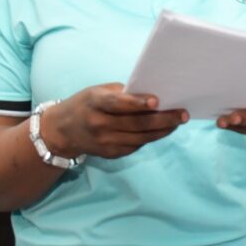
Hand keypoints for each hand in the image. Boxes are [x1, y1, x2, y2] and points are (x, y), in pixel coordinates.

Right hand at [40, 84, 187, 159]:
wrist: (62, 131)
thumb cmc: (86, 104)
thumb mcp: (98, 91)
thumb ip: (122, 94)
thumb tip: (152, 97)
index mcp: (95, 103)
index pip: (118, 104)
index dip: (138, 103)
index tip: (157, 101)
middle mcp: (99, 124)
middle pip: (136, 124)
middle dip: (163, 119)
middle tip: (183, 114)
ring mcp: (104, 142)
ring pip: (140, 138)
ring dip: (162, 131)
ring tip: (178, 122)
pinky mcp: (110, 154)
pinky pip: (135, 146)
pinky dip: (150, 138)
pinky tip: (162, 130)